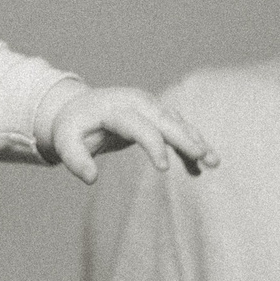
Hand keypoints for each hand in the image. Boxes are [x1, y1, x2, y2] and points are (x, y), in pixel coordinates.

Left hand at [38, 84, 218, 184]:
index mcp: (116, 107)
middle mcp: (137, 102)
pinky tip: (202, 166)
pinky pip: (178, 129)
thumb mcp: (65, 141)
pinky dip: (191, 145)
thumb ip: (75, 159)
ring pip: (177, 123)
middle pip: (166, 120)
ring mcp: (150, 105)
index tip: (163, 168)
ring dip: (196, 141)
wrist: (80, 107)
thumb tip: (91, 178)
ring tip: (214, 162)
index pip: (139, 125)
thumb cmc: (73, 127)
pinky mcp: (157, 114)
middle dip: (186, 139)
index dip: (153, 144)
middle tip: (204, 157)